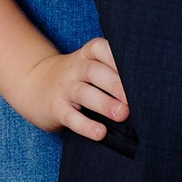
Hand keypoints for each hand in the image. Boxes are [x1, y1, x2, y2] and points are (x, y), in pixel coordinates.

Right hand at [6, 34, 129, 142]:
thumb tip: (149, 90)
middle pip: (94, 71)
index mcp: (85, 55)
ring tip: (122, 114)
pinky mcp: (56, 109)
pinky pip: (71, 117)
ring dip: (104, 104)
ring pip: (84, 94)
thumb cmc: (75, 78)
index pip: (99, 48)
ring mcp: (64, 89)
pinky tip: (100, 133)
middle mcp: (74, 69)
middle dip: (116, 84)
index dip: (116, 56)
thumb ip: (112, 71)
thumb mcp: (88, 66)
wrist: (33, 84)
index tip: (136, 69)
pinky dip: (85, 126)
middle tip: (134, 99)